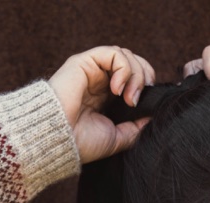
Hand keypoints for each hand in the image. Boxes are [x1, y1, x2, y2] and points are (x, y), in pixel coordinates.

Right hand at [48, 46, 155, 163]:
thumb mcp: (115, 139)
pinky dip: (123, 67)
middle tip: (137, 99)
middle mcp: (98, 80)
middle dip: (144, 77)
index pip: (132, 77)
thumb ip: (134, 128)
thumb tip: (152, 118)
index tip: (145, 103)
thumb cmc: (79, 143)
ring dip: (135, 74)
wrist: (57, 140)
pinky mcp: (83, 61)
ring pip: (125, 55)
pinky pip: (113, 52)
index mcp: (104, 96)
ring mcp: (91, 70)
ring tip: (128, 97)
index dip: (145, 84)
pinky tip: (117, 88)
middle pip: (133, 62)